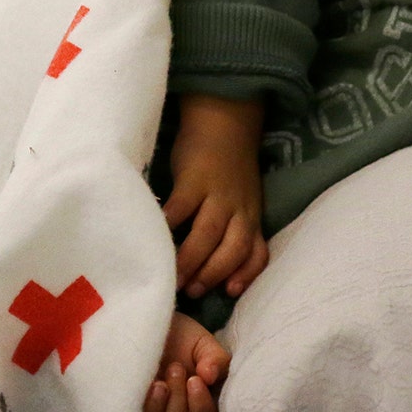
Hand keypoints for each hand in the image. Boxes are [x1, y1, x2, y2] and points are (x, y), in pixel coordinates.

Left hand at [121, 312, 231, 411]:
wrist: (141, 326)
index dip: (202, 408)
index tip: (195, 379)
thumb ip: (214, 358)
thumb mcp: (201, 343)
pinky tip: (140, 392)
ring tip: (158, 382)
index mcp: (199, 407)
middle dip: (179, 400)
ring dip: (158, 411)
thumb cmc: (177, 337)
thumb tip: (210, 376)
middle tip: (175, 369)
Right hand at [162, 94, 269, 298]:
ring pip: (209, 234)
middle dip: (213, 273)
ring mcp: (217, 193)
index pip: (257, 252)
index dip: (246, 275)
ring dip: (191, 259)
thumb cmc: (227, 166)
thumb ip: (232, 226)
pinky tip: (155, 239)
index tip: (229, 292)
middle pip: (233, 248)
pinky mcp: (194, 179)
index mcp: (251, 216)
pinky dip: (169, 226)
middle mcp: (239, 209)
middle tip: (191, 291)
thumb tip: (208, 263)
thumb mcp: (241, 198)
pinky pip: (181, 208)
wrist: (225, 118)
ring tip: (172, 277)